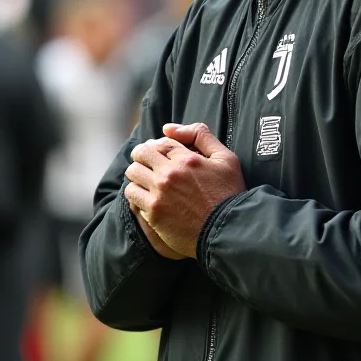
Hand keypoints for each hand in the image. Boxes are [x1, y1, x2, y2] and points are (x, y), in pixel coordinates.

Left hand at [125, 127, 245, 257]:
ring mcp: (160, 193)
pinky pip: (131, 194)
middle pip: (141, 152)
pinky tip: (145, 196)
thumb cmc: (229, 194)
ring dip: (138, 173)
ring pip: (133, 172)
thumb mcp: (226, 158)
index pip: (162, 142)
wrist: (227, 232)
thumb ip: (200, 135)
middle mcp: (170, 173)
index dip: (161, 146)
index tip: (163, 155)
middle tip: (150, 163)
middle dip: (144, 155)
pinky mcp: (154, 213)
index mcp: (187, 158)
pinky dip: (136, 192)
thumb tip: (169, 128)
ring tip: (147, 180)